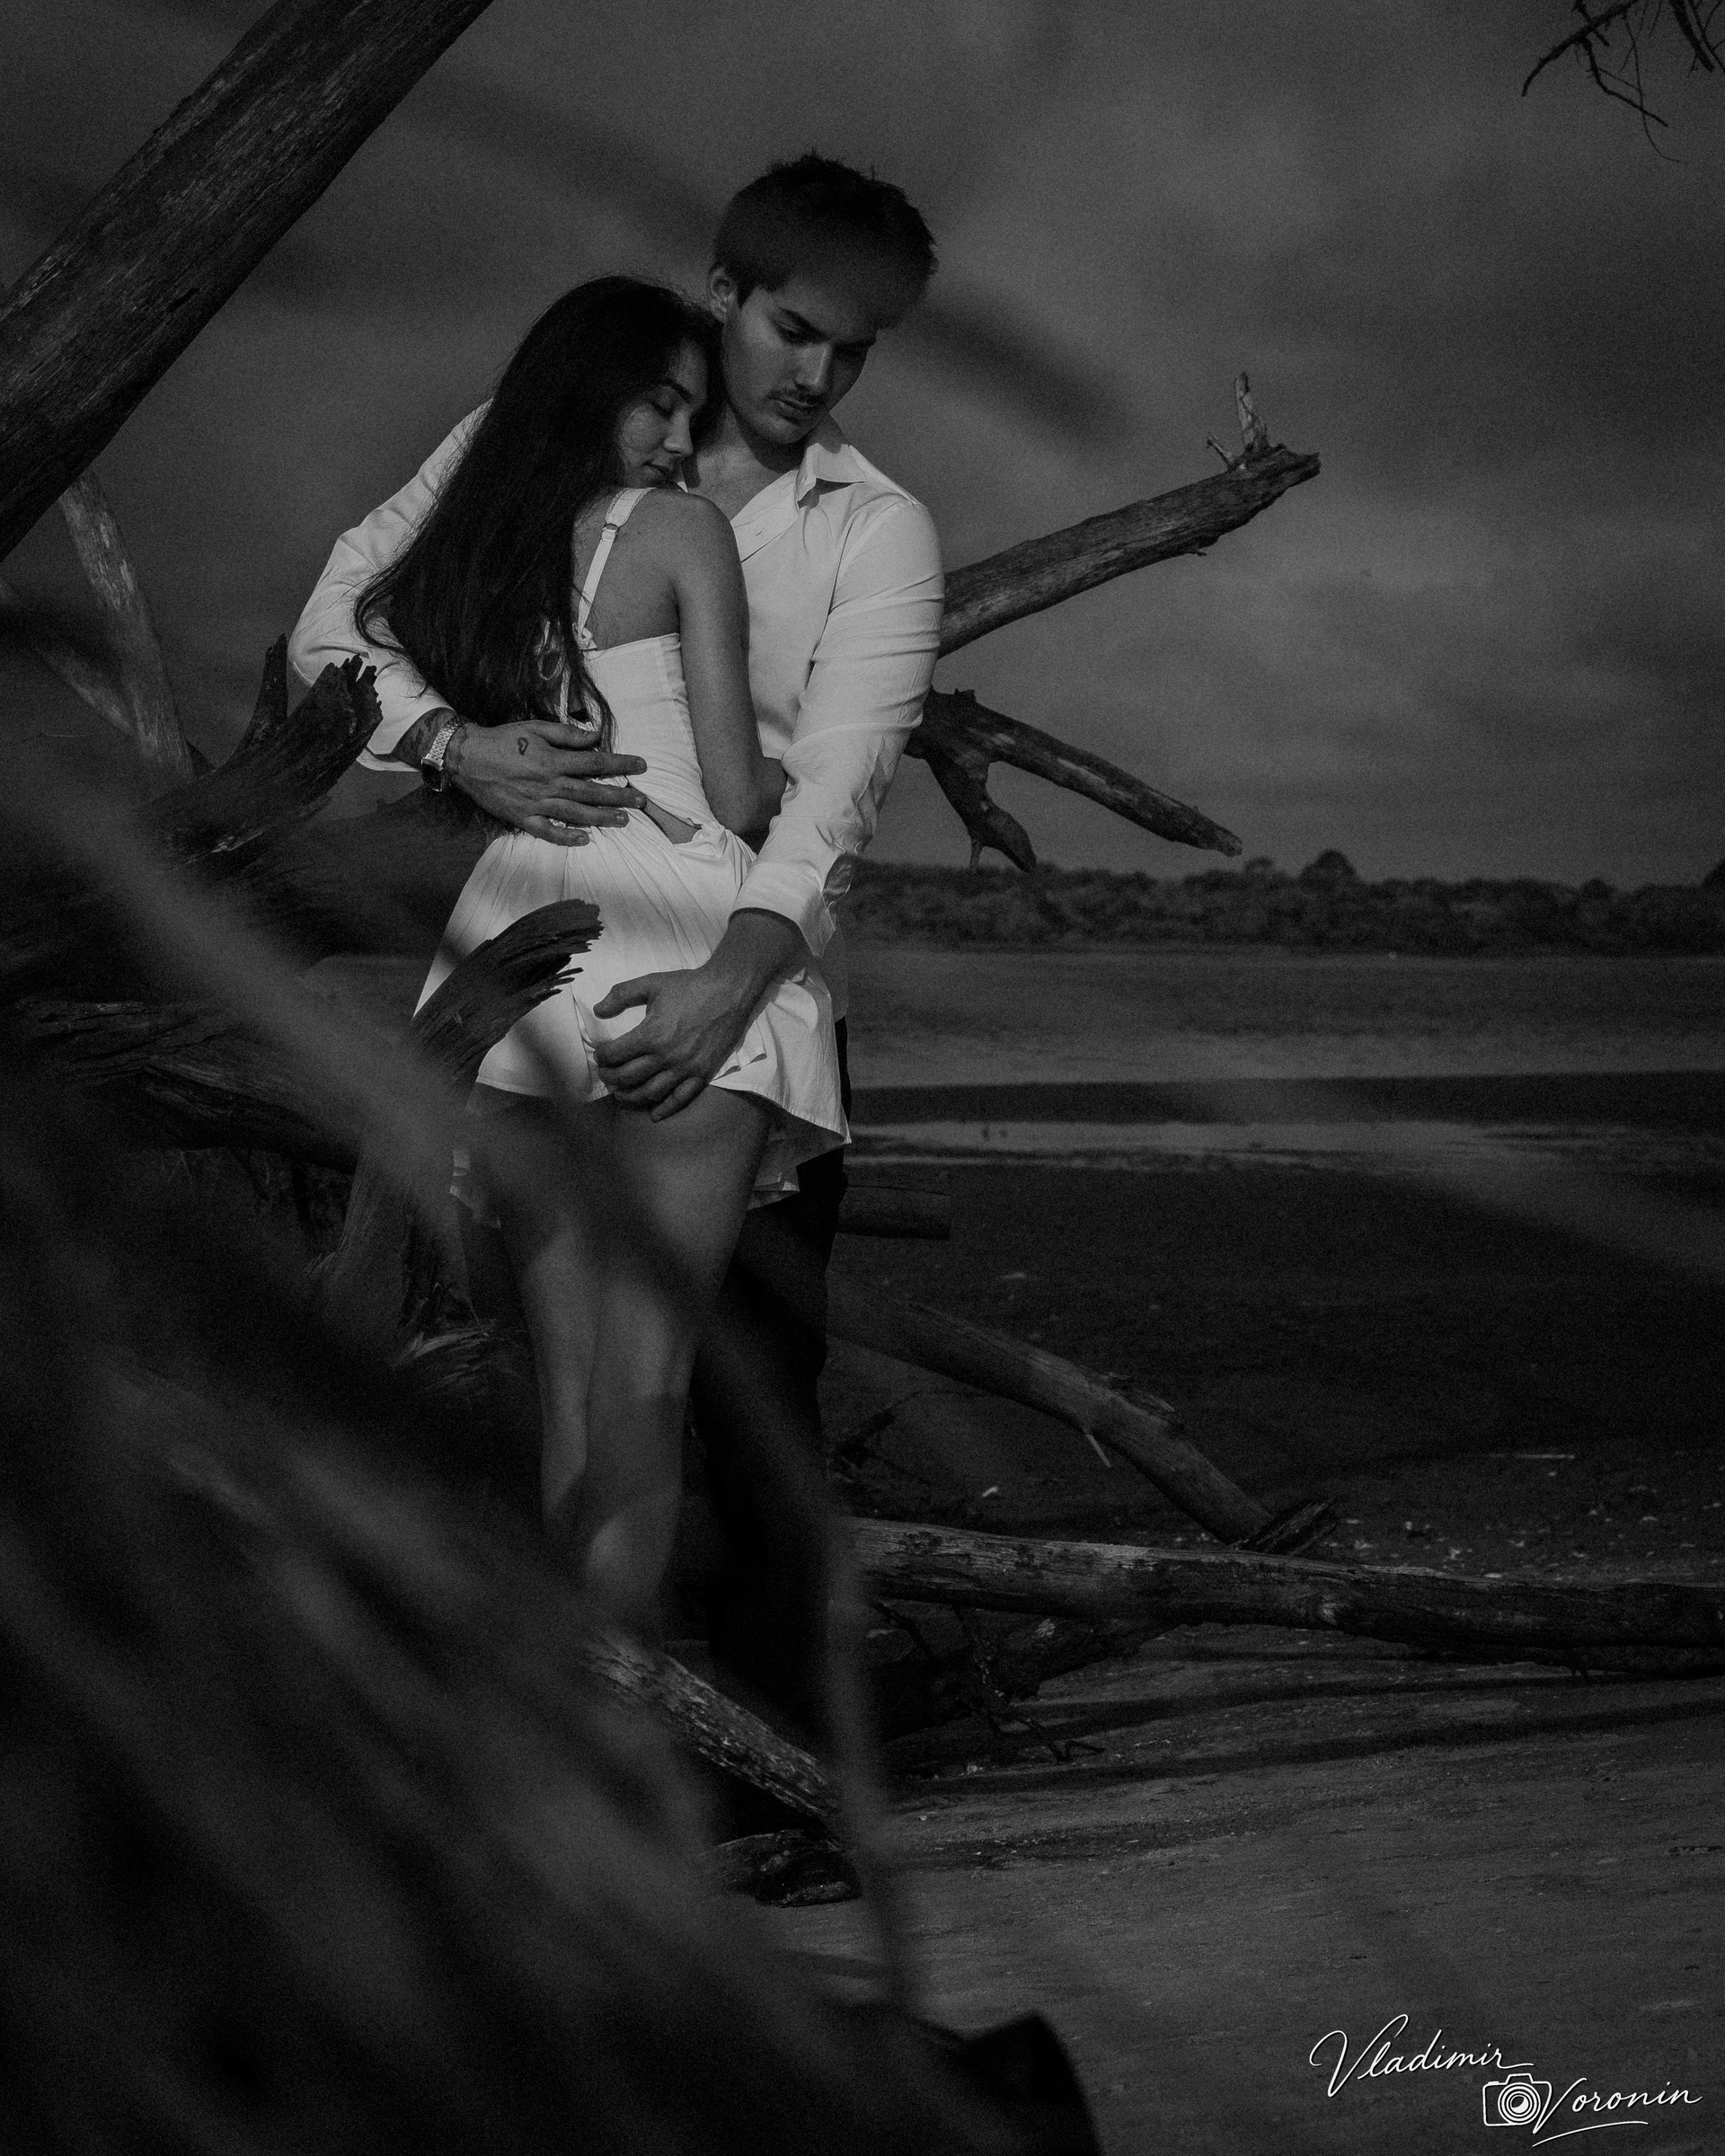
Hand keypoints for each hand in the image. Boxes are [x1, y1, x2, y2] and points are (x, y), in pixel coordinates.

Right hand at [451, 718, 648, 843]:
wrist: (467, 757)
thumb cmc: (503, 739)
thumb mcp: (536, 728)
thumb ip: (568, 734)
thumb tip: (597, 736)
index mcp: (552, 760)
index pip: (595, 763)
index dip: (621, 764)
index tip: (641, 766)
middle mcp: (548, 785)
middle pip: (591, 792)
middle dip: (619, 796)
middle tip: (641, 801)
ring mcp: (536, 804)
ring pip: (575, 814)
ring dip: (601, 818)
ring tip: (623, 821)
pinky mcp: (522, 818)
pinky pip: (548, 832)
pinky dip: (566, 838)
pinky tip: (585, 840)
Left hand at [591, 910, 802, 1118]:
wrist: (729, 992)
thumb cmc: (689, 986)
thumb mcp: (652, 982)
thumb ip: (621, 994)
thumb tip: (598, 1010)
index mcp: (651, 1034)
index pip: (616, 1054)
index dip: (602, 1057)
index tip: (600, 1055)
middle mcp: (665, 1056)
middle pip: (628, 1077)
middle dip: (610, 1078)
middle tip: (606, 1075)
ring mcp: (684, 1068)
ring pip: (650, 1093)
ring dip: (630, 1096)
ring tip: (621, 1093)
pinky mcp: (702, 1074)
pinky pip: (680, 1099)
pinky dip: (665, 1109)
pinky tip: (654, 1114)